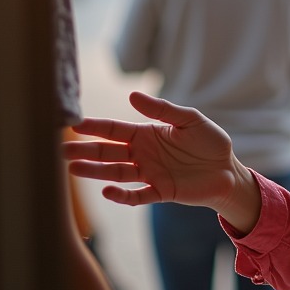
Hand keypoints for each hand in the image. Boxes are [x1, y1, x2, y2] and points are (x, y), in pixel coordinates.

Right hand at [62, 91, 260, 230]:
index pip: (115, 130)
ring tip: (73, 169)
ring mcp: (150, 174)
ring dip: (95, 172)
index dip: (95, 127)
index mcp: (147, 134)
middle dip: (86, 151)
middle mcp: (143, 154)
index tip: (74, 124)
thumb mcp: (189, 119)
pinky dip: (122, 195)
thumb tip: (132, 95)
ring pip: (116, 173)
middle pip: (108, 153)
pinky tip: (106, 191)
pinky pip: (138, 195)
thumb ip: (162, 110)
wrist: (228, 170)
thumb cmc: (210, 142)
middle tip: (61, 149)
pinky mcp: (161, 192)